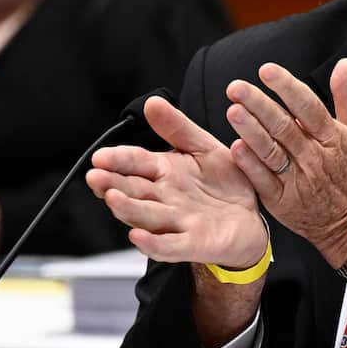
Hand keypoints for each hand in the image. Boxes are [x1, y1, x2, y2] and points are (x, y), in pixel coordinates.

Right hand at [86, 96, 266, 267]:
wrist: (251, 219)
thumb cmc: (224, 185)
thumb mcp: (205, 148)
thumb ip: (178, 127)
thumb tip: (153, 102)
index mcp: (164, 172)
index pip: (134, 163)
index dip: (117, 160)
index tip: (100, 157)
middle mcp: (164, 198)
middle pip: (132, 190)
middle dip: (112, 184)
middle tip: (95, 177)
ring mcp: (176, 222)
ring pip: (146, 216)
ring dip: (127, 209)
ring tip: (113, 198)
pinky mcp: (192, 243)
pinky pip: (169, 245)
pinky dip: (153, 243)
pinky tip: (138, 236)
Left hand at [225, 58, 346, 266]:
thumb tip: (344, 65)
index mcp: (332, 138)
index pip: (308, 107)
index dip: (287, 87)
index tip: (268, 70)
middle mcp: (314, 158)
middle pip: (284, 127)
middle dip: (259, 104)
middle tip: (237, 87)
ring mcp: (297, 181)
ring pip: (271, 152)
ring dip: (250, 131)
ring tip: (233, 111)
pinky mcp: (282, 202)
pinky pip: (263, 181)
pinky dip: (250, 164)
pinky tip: (236, 147)